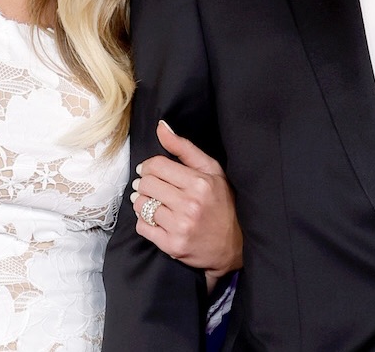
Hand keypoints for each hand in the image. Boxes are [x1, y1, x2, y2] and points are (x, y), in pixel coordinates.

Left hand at [129, 120, 242, 291]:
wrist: (233, 247)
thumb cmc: (223, 205)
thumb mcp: (212, 171)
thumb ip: (184, 148)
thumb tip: (161, 127)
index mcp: (200, 183)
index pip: (156, 166)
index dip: (148, 166)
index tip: (150, 171)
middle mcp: (189, 204)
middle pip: (146, 184)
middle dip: (145, 184)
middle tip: (152, 188)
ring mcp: (180, 226)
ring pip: (140, 205)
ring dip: (142, 203)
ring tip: (154, 203)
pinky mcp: (172, 245)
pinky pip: (142, 227)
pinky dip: (144, 222)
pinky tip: (156, 220)